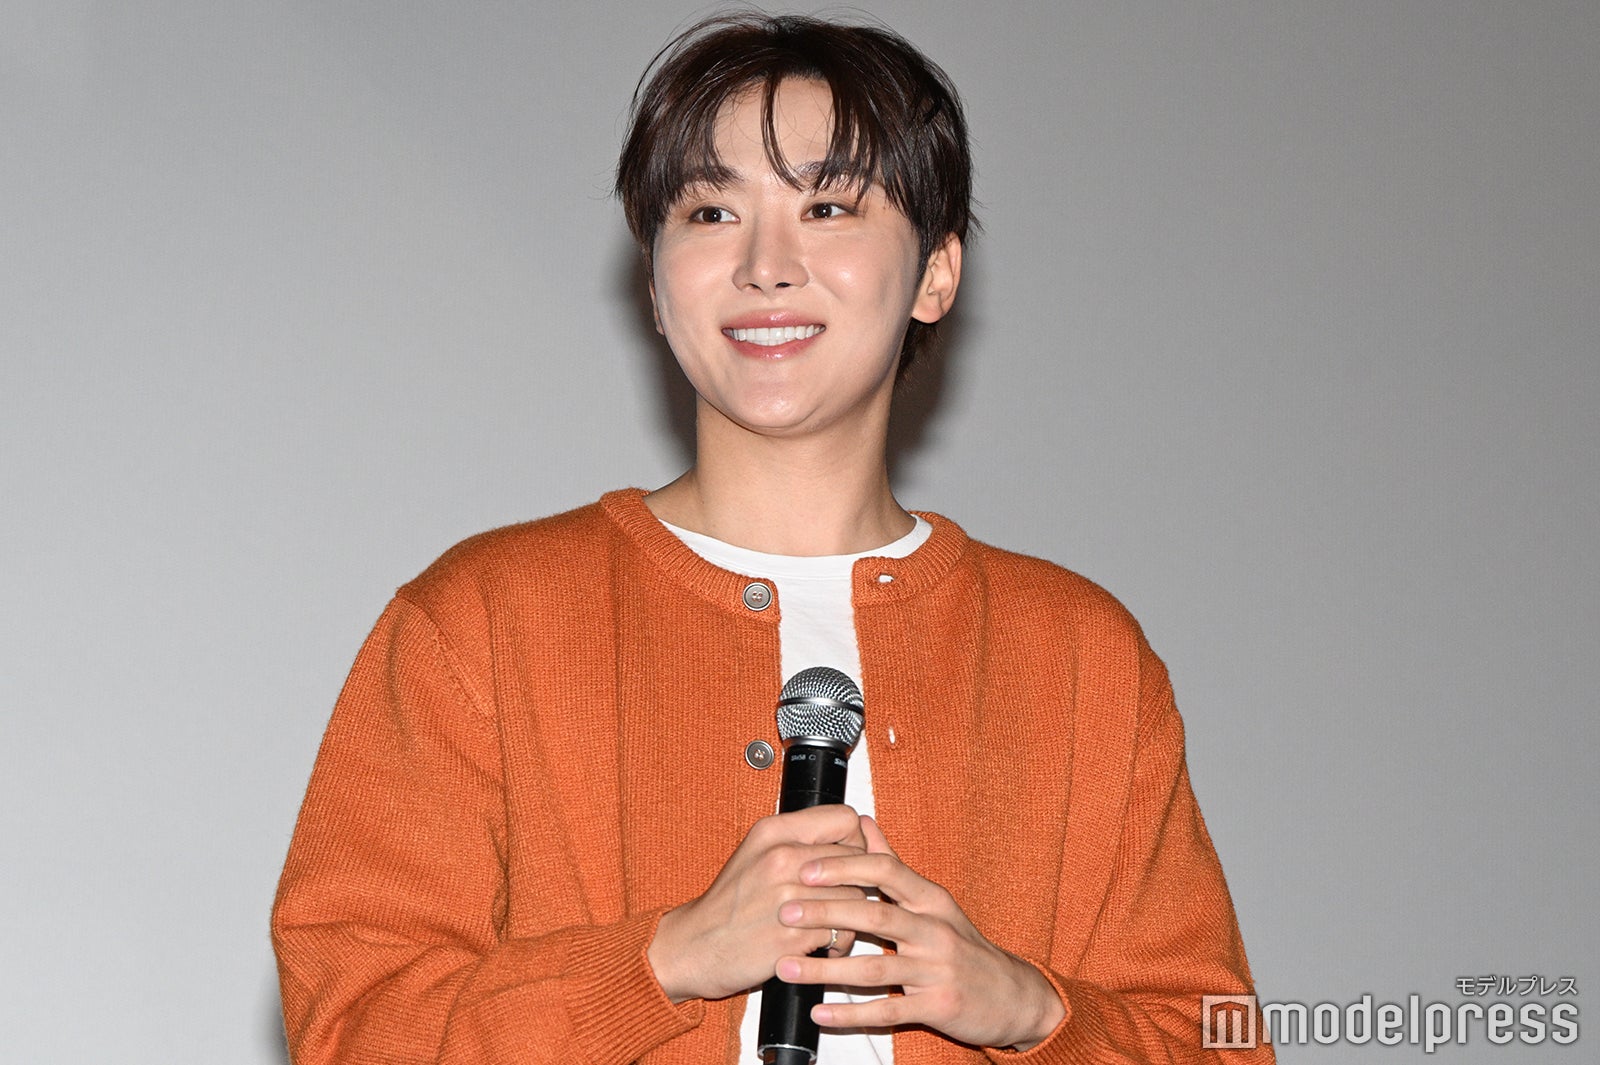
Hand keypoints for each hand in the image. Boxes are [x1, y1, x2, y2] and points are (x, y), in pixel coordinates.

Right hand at [647, 805, 866, 1002]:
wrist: (696, 946)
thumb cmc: (730, 903)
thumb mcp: (757, 852)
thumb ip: (799, 838)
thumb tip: (853, 835)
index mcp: (774, 831)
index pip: (846, 819)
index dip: (855, 841)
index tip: (848, 859)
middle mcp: (781, 858)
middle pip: (857, 861)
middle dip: (857, 883)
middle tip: (844, 898)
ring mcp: (788, 897)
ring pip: (855, 899)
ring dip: (851, 917)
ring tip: (833, 924)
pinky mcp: (794, 935)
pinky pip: (843, 934)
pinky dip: (839, 943)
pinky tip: (823, 944)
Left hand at [771, 815, 1065, 1049]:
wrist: (1013, 996)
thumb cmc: (962, 945)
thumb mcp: (933, 901)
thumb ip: (893, 864)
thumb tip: (862, 821)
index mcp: (930, 899)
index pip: (886, 871)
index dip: (844, 867)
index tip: (804, 869)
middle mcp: (935, 930)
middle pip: (876, 916)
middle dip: (826, 913)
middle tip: (784, 912)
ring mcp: (937, 971)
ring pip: (876, 969)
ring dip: (827, 970)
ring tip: (786, 968)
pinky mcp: (938, 1007)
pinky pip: (888, 1012)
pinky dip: (851, 1014)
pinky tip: (820, 1012)